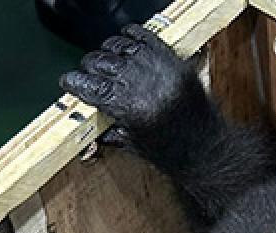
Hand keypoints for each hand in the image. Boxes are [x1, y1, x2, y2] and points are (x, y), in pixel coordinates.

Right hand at [60, 24, 195, 143]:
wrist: (208, 150)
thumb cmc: (173, 154)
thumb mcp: (134, 145)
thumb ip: (110, 128)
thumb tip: (90, 119)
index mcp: (133, 110)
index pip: (94, 87)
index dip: (76, 83)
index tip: (67, 81)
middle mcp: (146, 86)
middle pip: (105, 64)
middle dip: (90, 67)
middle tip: (85, 72)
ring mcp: (162, 71)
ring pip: (123, 47)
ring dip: (108, 50)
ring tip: (103, 57)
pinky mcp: (175, 63)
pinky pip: (148, 39)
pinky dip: (133, 36)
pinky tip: (124, 38)